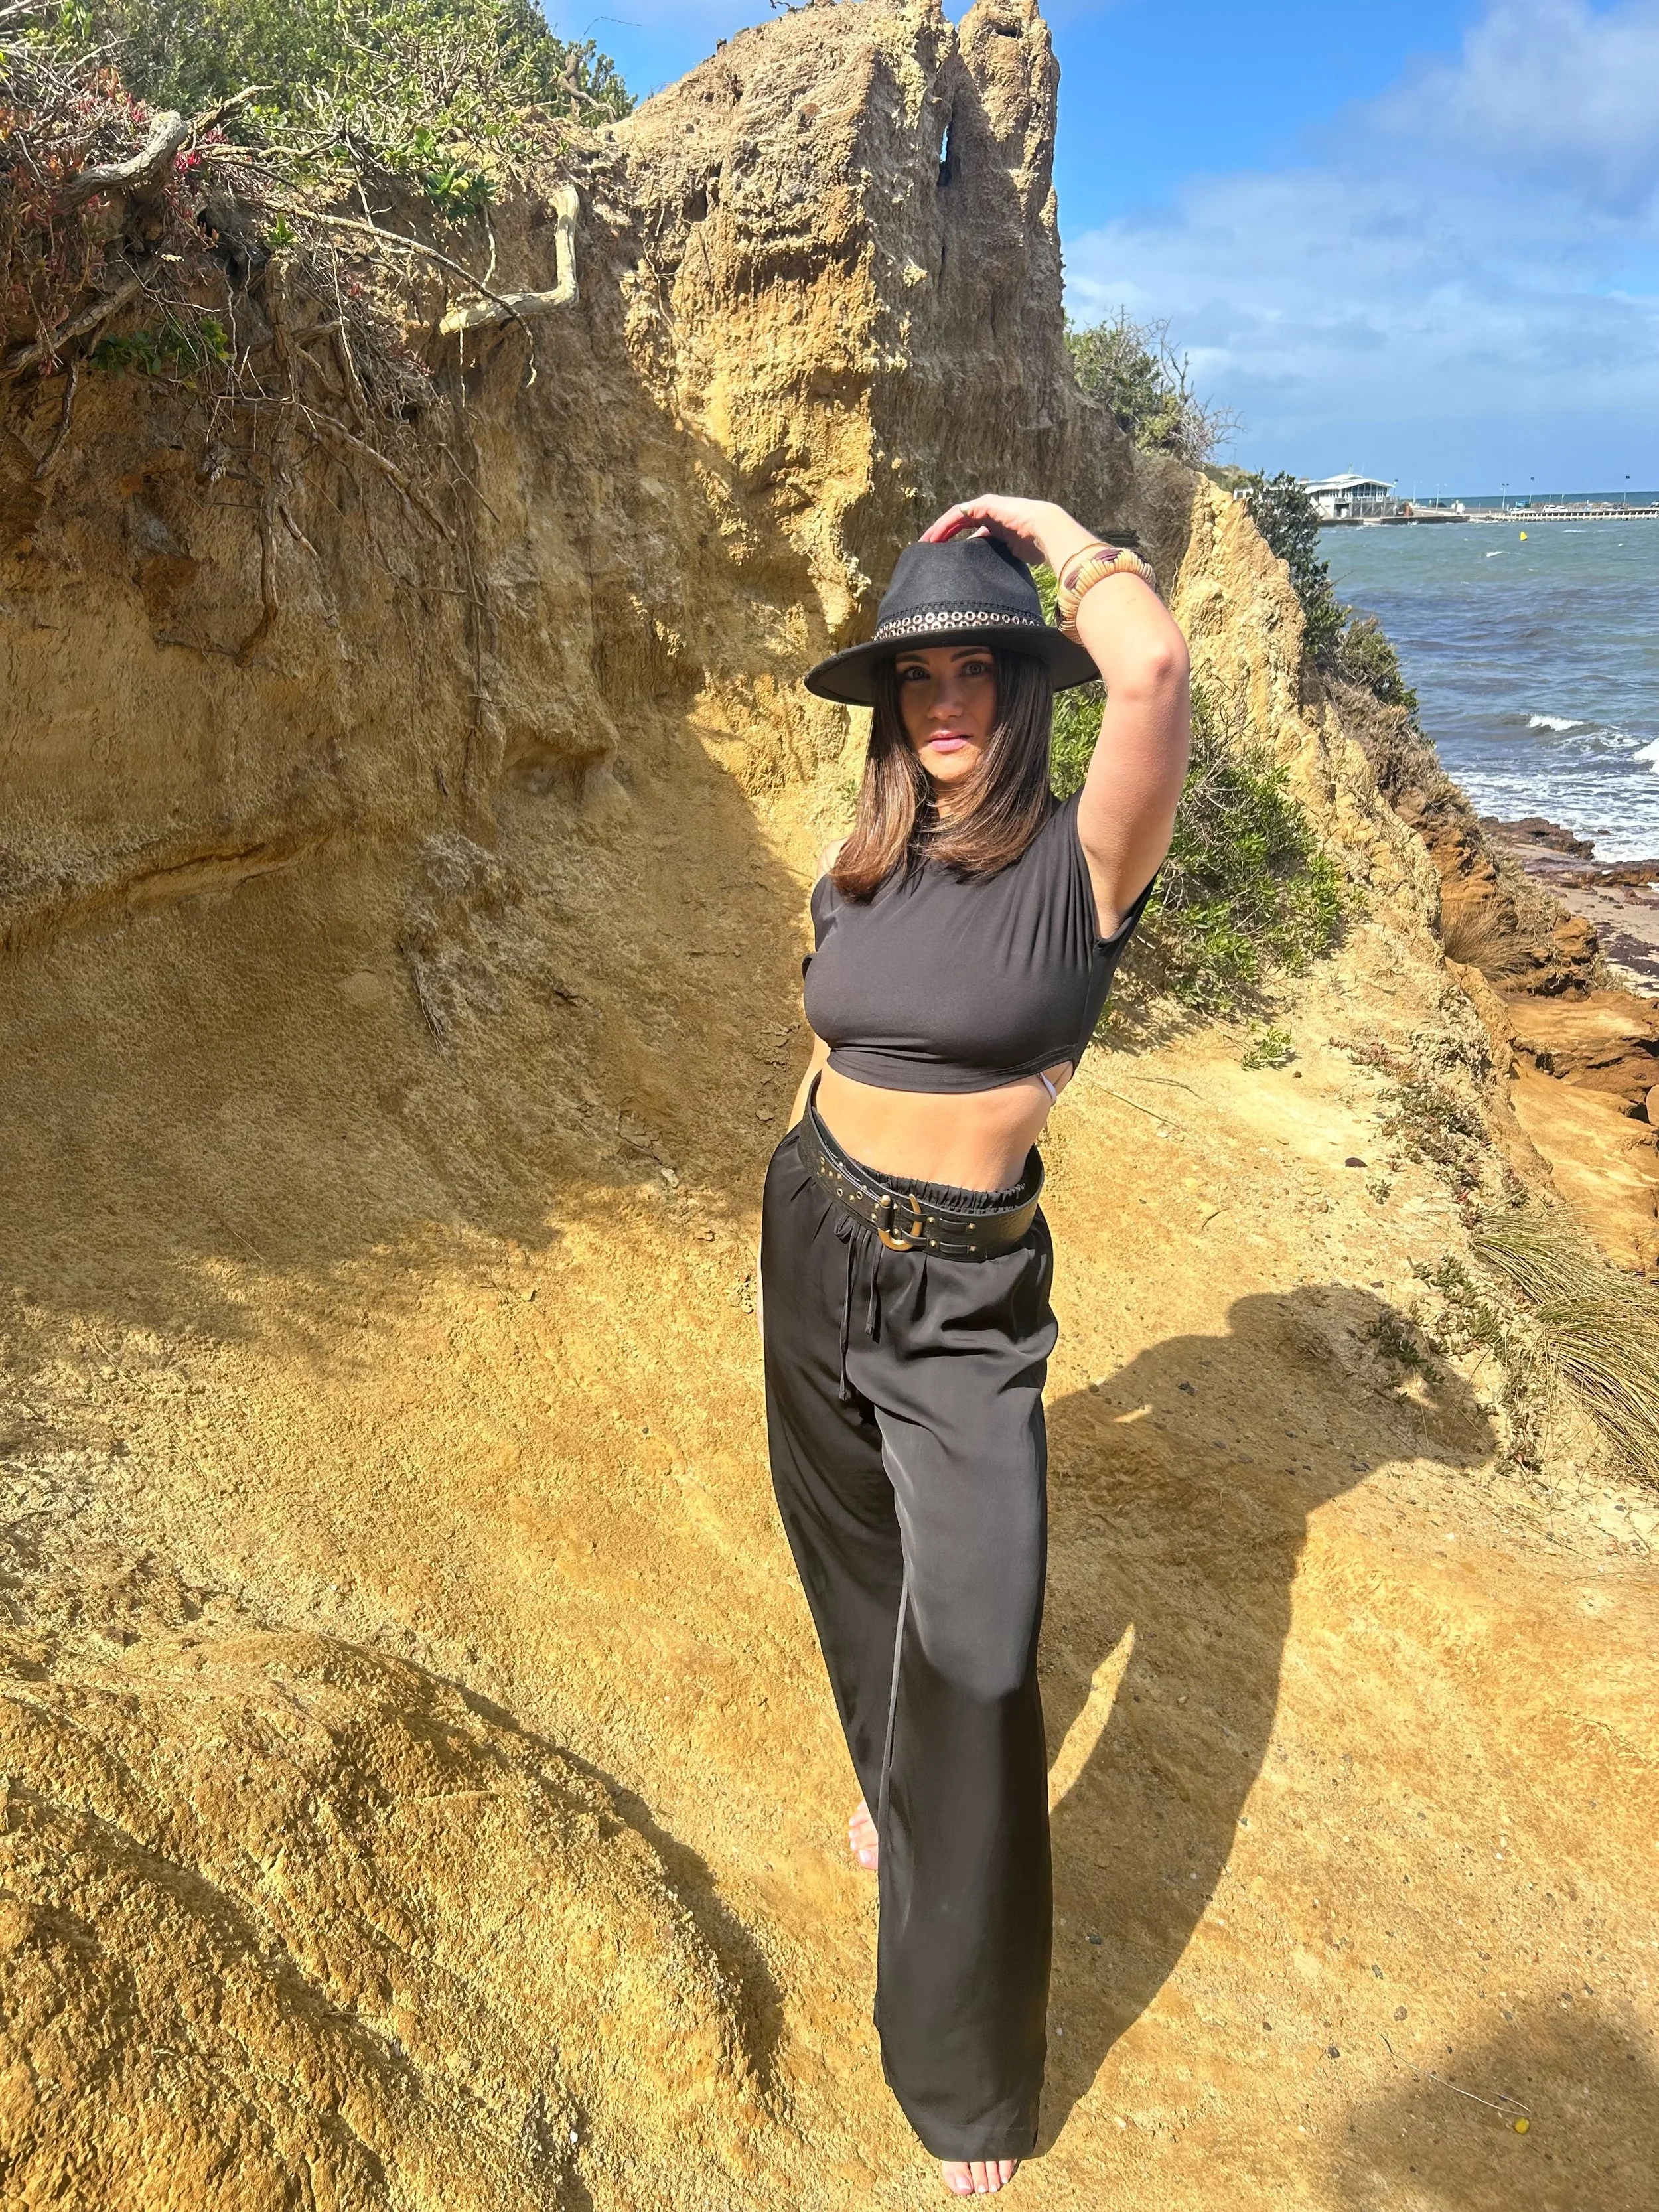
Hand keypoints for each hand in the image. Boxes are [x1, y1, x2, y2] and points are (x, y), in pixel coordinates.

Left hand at [919, 495, 1093, 574]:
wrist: (1046, 532)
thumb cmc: (1035, 547)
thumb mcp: (1008, 557)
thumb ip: (994, 561)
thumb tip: (983, 582)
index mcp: (994, 524)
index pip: (967, 531)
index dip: (951, 542)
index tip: (936, 557)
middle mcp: (988, 513)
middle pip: (956, 523)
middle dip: (939, 536)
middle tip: (923, 550)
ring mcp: (986, 507)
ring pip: (954, 517)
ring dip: (938, 530)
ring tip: (924, 545)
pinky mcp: (985, 505)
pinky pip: (958, 515)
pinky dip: (945, 526)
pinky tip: (934, 538)